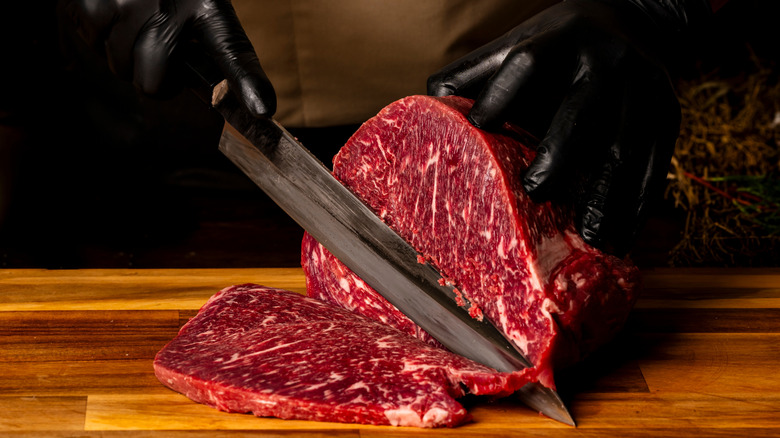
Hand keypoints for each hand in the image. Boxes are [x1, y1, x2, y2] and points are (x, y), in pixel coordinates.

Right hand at [66, 0, 274, 116]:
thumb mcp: (199, 6)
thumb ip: (210, 46)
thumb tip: (231, 97)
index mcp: (207, 6)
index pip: (231, 51)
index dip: (246, 82)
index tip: (261, 109)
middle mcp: (169, 6)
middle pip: (154, 83)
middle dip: (153, 76)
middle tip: (157, 46)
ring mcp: (128, 5)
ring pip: (121, 67)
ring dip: (124, 52)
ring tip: (132, 18)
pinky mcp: (93, 4)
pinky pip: (94, 44)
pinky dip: (98, 34)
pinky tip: (111, 9)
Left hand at [428, 0, 710, 255]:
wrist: (637, 21)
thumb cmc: (560, 46)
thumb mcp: (520, 43)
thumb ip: (476, 73)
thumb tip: (429, 107)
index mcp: (559, 40)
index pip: (528, 64)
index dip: (502, 95)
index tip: (480, 126)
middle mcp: (604, 61)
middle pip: (583, 110)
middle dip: (560, 154)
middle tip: (536, 191)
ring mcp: (643, 87)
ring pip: (626, 147)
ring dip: (607, 197)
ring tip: (591, 237)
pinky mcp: (668, 114)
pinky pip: (656, 164)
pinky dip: (638, 205)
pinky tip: (623, 238)